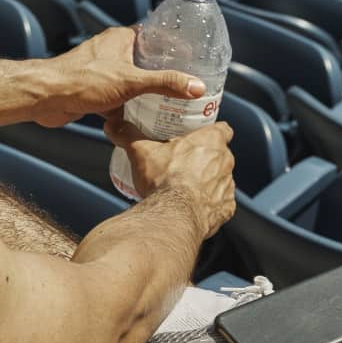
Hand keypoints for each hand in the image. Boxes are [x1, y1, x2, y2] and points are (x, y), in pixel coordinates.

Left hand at [34, 27, 205, 126]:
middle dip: (161, 74)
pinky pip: (118, 98)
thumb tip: (196, 86)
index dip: (171, 47)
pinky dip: (129, 108)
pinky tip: (142, 120)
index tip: (189, 59)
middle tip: (183, 87)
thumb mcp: (132, 82)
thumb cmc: (82, 81)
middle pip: (144, 61)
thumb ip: (165, 83)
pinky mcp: (94, 91)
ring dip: (145, 93)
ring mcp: (102, 72)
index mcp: (121, 39)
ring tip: (168, 105)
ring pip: (131, 81)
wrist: (47, 98)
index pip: (153, 37)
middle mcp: (111, 52)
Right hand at [104, 111, 235, 238]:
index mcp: (211, 141)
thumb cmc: (164, 180)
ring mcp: (228, 187)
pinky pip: (222, 204)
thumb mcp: (142, 152)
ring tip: (188, 189)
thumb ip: (129, 135)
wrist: (174, 216)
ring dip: (209, 183)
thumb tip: (114, 126)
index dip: (213, 132)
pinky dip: (211, 206)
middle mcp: (226, 162)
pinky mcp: (226, 209)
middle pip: (220, 156)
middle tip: (185, 164)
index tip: (201, 136)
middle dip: (206, 159)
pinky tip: (196, 207)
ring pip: (222, 181)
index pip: (223, 129)